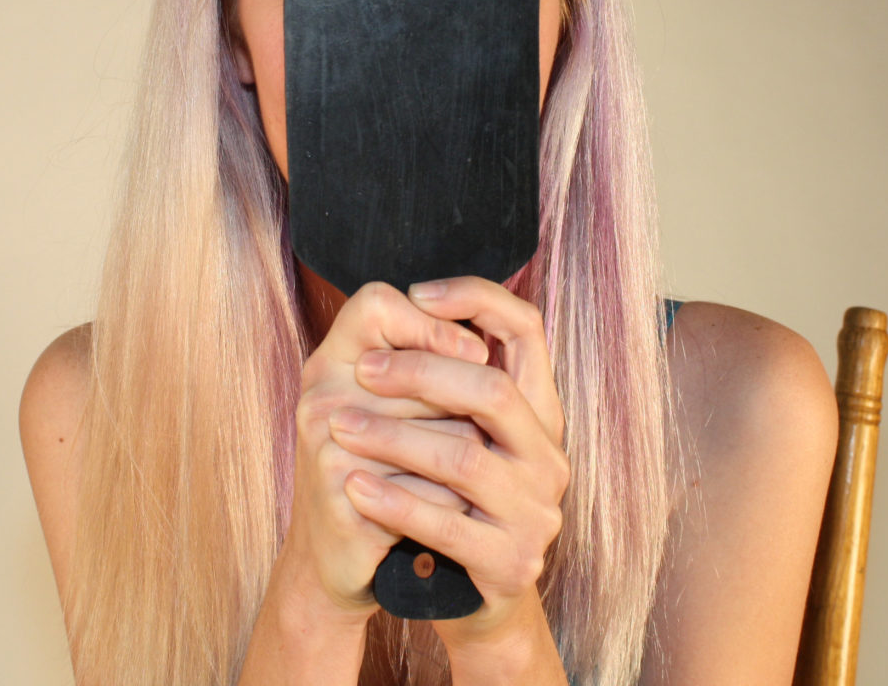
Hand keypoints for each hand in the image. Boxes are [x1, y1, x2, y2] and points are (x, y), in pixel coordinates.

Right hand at [278, 281, 489, 618]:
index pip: (375, 303)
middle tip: (474, 434)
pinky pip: (433, 493)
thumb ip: (425, 362)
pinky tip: (448, 512)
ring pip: (444, 434)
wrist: (336, 558)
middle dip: (466, 408)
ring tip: (465, 477)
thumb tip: (482, 346)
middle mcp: (321, 393)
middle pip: (426, 372)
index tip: (474, 352)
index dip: (431, 323)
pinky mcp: (343, 498)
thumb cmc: (380, 469)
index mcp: (334, 360)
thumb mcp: (394, 405)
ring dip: (469, 458)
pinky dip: (454, 506)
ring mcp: (327, 444)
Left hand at [328, 276, 569, 648]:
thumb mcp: (460, 430)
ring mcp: (535, 512)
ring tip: (339, 427)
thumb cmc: (451, 495)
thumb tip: (406, 300)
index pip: (527, 329)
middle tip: (362, 369)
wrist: (465, 594)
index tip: (418, 294)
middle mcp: (547, 455)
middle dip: (421, 371)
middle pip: (492, 389)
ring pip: (463, 458)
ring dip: (392, 439)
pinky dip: (394, 501)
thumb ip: (449, 377)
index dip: (477, 300)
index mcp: (540, 410)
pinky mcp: (510, 563)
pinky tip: (353, 484)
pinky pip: (445, 524)